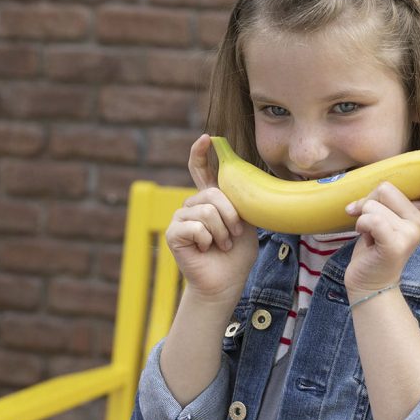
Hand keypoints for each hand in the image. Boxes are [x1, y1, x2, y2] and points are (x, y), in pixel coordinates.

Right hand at [165, 134, 258, 303]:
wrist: (227, 281)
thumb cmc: (237, 254)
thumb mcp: (246, 222)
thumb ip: (240, 202)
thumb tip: (244, 180)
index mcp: (210, 199)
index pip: (201, 170)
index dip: (202, 153)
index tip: (207, 137)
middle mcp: (193, 205)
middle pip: (213, 194)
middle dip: (230, 217)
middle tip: (233, 236)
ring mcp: (181, 218)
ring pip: (207, 211)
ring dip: (221, 233)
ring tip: (221, 245)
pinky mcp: (173, 233)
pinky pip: (195, 227)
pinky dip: (208, 240)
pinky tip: (206, 249)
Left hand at [343, 155, 419, 299]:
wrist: (370, 281)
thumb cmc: (375, 246)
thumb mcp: (385, 219)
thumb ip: (386, 201)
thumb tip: (372, 185)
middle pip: (387, 188)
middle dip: (368, 200)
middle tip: (369, 221)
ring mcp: (411, 234)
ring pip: (374, 204)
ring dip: (362, 217)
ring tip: (369, 234)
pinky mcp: (396, 244)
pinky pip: (371, 219)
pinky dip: (360, 225)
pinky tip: (365, 238)